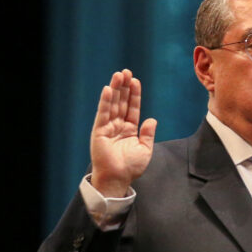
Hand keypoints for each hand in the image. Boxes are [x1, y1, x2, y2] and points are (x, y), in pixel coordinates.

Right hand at [89, 69, 156, 196]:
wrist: (118, 179)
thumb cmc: (131, 167)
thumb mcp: (144, 149)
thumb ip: (148, 134)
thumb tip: (152, 120)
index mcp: (129, 129)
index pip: (132, 107)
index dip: (134, 94)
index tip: (136, 81)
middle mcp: (118, 126)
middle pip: (121, 102)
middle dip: (124, 87)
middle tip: (126, 72)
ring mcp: (108, 127)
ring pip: (112, 105)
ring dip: (115, 89)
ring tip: (118, 75)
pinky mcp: (99, 131)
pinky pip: (103, 114)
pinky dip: (106, 102)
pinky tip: (109, 89)